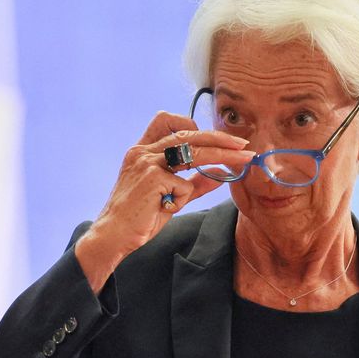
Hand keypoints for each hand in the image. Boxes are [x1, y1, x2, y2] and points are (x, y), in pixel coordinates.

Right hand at [74, 111, 252, 292]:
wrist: (114, 236)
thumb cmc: (140, 218)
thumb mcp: (172, 197)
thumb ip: (195, 184)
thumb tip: (222, 175)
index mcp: (143, 151)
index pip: (166, 121)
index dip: (192, 125)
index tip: (215, 137)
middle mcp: (143, 151)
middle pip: (188, 133)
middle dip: (219, 137)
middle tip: (243, 144)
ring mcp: (147, 163)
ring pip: (193, 152)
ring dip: (222, 155)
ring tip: (244, 159)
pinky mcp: (152, 178)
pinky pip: (185, 185)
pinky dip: (183, 198)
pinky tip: (167, 207)